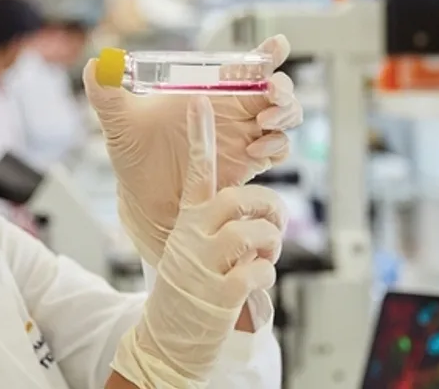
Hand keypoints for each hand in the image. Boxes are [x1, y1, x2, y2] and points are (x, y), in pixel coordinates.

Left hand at [84, 35, 301, 265]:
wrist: (144, 201)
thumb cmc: (135, 158)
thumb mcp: (119, 124)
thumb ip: (107, 94)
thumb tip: (95, 64)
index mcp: (210, 91)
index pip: (246, 66)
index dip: (267, 53)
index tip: (277, 46)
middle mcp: (233, 111)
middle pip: (276, 90)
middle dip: (282, 87)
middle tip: (272, 92)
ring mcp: (245, 137)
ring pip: (284, 117)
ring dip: (284, 115)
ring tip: (264, 122)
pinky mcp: (249, 164)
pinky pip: (278, 150)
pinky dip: (274, 146)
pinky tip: (254, 151)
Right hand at [111, 97, 285, 386]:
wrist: (167, 338)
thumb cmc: (184, 288)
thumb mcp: (187, 247)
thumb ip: (208, 220)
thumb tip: (238, 203)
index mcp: (186, 221)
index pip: (194, 171)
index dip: (198, 135)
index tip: (199, 101)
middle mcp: (193, 237)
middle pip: (239, 198)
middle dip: (267, 208)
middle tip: (271, 223)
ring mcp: (206, 264)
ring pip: (256, 233)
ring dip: (270, 247)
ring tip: (262, 259)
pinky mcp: (221, 293)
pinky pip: (261, 270)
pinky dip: (266, 276)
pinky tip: (253, 284)